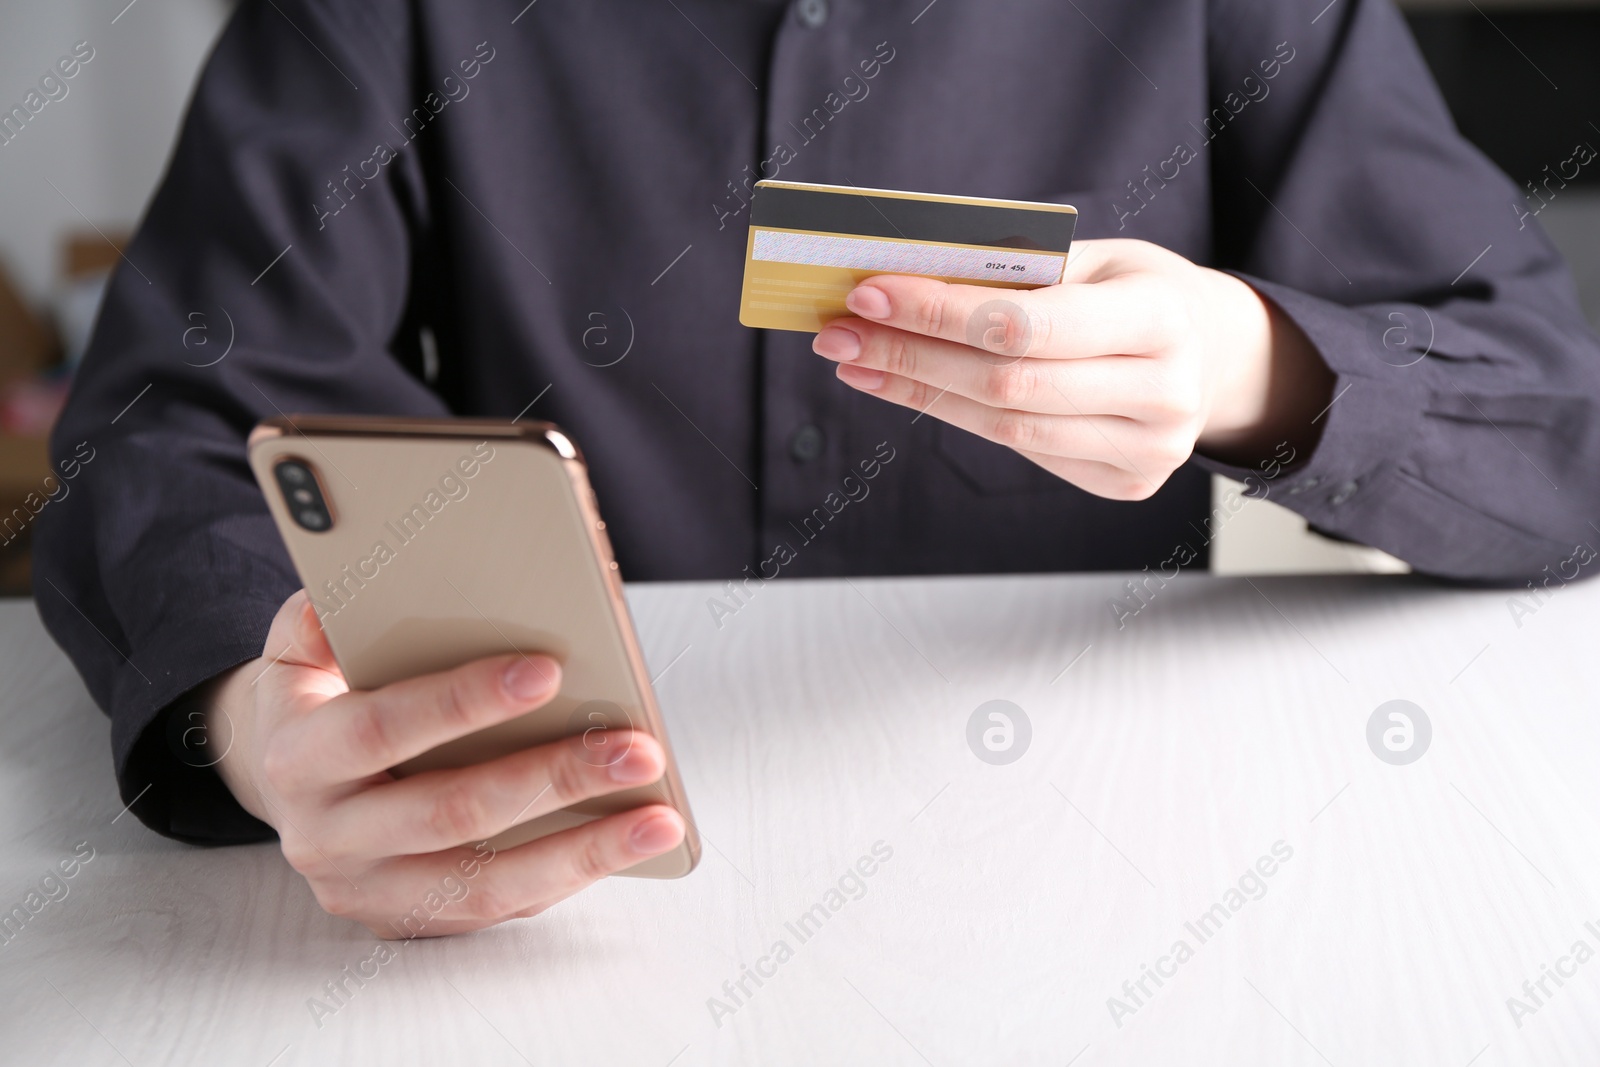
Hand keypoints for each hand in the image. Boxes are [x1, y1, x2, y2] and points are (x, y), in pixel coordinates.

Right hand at [204, 591, 685, 937]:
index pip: (381, 729)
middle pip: (452, 813)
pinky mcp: (413, 919)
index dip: (462, 701)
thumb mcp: (296, 651)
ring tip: (659, 817)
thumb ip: (324, 615)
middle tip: (636, 748)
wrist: (282, 790)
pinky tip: (629, 843)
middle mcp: (327, 836)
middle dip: (553, 778)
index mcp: (298, 759)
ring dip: (584, 849)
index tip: (549, 671)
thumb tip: (377, 573)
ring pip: (487, 881)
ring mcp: (371, 889)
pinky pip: (503, 905)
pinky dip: (571, 875)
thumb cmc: (315, 701)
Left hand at [811, 238, 1333, 497]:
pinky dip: (959, 415)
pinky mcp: (1124, 483)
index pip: (1025, 324)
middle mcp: (1164, 393)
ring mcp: (1148, 450)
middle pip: (1005, 384)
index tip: (865, 294)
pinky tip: (910, 388)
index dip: (937, 313)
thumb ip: (1015, 272)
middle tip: (838, 334)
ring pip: (1005, 427)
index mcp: (1161, 318)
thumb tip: (898, 282)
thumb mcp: (1095, 260)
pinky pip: (1022, 449)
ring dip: (917, 391)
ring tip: (857, 362)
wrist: (1214, 353)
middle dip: (910, 356)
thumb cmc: (1137, 292)